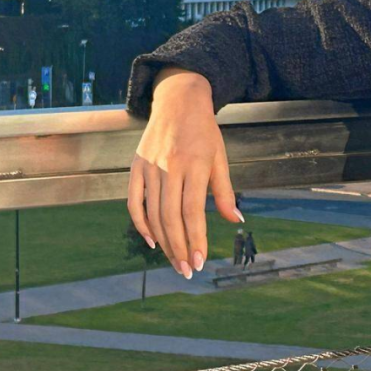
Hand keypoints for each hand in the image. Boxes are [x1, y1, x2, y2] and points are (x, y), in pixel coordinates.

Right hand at [127, 67, 243, 277]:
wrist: (178, 101)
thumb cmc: (204, 132)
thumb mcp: (220, 158)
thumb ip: (225, 191)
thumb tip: (235, 220)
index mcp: (194, 164)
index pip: (192, 211)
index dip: (196, 239)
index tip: (200, 262)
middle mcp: (170, 167)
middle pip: (171, 217)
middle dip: (179, 248)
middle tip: (187, 270)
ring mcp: (150, 167)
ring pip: (153, 213)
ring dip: (164, 241)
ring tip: (174, 260)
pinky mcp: (135, 166)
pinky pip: (134, 202)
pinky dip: (141, 223)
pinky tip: (152, 240)